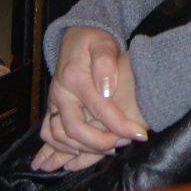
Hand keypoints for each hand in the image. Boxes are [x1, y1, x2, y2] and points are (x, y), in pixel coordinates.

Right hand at [33, 28, 148, 171]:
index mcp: (74, 78)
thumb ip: (105, 62)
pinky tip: (81, 153)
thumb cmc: (94, 40)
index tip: (140, 134)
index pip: (99, 108)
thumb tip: (106, 89)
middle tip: (123, 144)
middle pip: (74, 129)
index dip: (121, 125)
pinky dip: (62, 148)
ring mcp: (54, 102)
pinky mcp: (53, 108)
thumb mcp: (103, 43)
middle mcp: (60, 93)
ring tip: (109, 149)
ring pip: (60, 136)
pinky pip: (50, 133)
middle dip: (100, 143)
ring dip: (82, 149)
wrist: (75, 37)